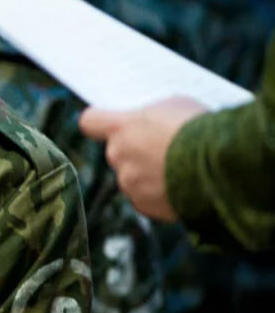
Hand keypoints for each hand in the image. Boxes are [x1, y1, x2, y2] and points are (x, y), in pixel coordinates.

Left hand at [79, 96, 207, 221]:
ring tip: (176, 169)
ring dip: (146, 174)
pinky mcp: (145, 206)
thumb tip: (148, 122)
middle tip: (159, 147)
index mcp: (120, 127)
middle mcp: (118, 156)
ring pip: (131, 176)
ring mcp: (130, 183)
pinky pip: (144, 198)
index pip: (89, 122)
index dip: (98, 122)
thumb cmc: (200, 128)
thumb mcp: (174, 106)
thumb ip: (151, 115)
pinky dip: (158, 195)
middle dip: (133, 149)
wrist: (222, 168)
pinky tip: (179, 187)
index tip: (108, 123)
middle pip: (115, 151)